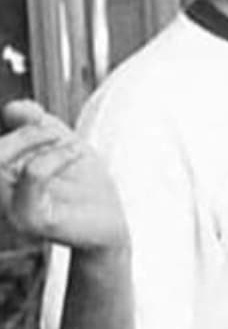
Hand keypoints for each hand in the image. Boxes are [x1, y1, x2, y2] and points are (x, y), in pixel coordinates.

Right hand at [0, 101, 127, 250]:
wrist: (115, 218)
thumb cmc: (87, 185)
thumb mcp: (62, 144)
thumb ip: (37, 124)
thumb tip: (12, 107)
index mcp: (8, 179)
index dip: (20, 129)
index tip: (46, 122)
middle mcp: (5, 198)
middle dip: (27, 133)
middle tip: (58, 135)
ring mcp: (15, 211)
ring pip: (2, 163)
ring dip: (39, 142)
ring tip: (72, 146)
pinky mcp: (33, 220)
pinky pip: (31, 178)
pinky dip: (53, 157)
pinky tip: (76, 153)